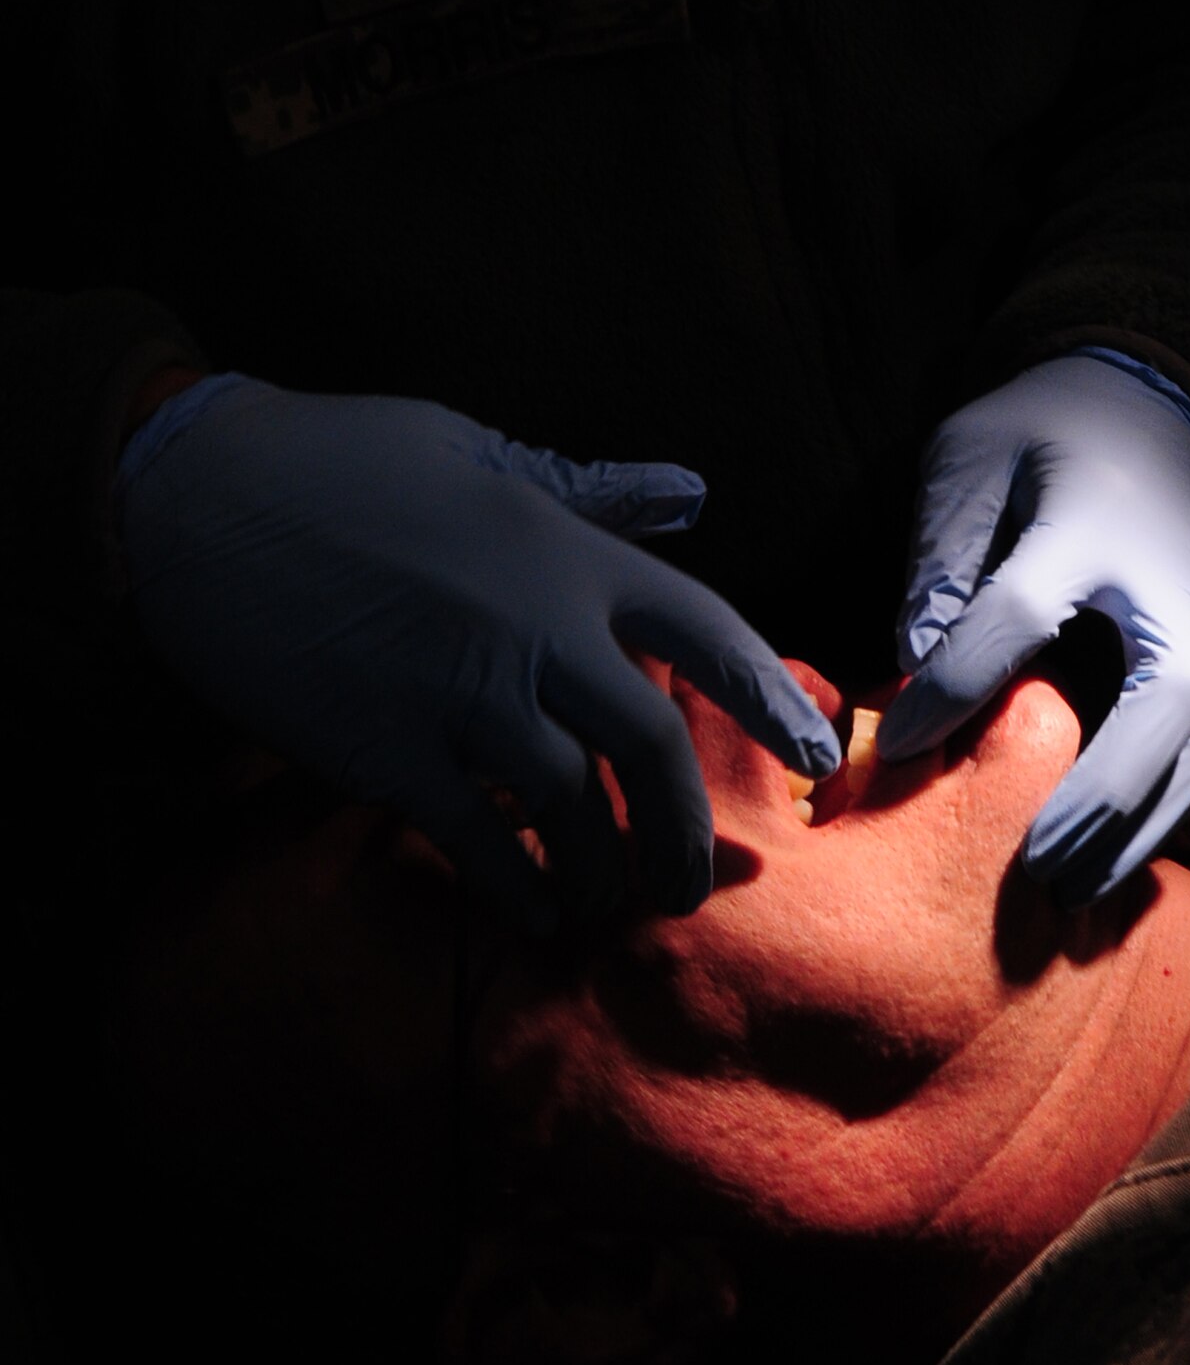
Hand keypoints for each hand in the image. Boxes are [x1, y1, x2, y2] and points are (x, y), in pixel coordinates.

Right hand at [116, 374, 838, 930]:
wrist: (200, 499)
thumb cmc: (341, 459)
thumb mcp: (479, 450)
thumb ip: (590, 488)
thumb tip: (690, 491)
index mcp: (567, 550)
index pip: (704, 630)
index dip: (768, 700)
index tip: (813, 756)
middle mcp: (536, 629)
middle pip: (653, 747)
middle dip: (686, 827)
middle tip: (690, 884)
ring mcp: (464, 698)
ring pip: (577, 808)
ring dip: (610, 870)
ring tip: (617, 907)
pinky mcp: (391, 754)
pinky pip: (482, 844)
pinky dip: (524, 889)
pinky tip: (540, 914)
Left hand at [877, 353, 1189, 905]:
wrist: (1147, 414)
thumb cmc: (1038, 436)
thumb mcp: (969, 458)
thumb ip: (941, 551)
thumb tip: (912, 659)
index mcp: (1092, 520)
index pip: (1024, 612)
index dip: (956, 684)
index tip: (893, 745)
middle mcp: (1167, 583)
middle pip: (1170, 696)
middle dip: (1107, 788)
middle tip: (1036, 863)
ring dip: (1146, 821)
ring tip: (1074, 894)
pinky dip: (1163, 810)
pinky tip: (1102, 863)